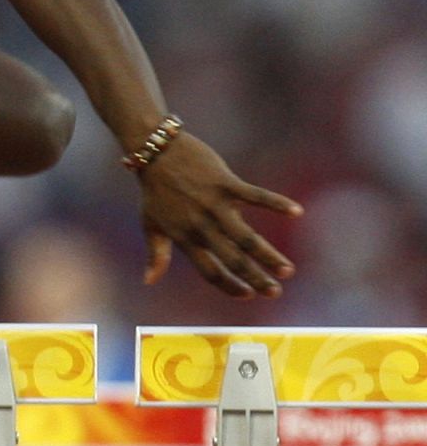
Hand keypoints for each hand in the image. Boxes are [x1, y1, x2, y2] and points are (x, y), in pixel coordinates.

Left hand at [136, 133, 301, 298]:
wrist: (154, 151)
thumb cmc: (154, 190)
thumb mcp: (150, 224)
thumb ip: (156, 254)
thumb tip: (148, 282)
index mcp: (184, 237)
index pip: (209, 271)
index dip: (228, 285)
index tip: (248, 295)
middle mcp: (201, 225)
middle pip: (232, 259)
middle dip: (255, 278)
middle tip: (275, 292)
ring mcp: (214, 204)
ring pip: (246, 237)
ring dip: (268, 255)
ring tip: (287, 270)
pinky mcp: (225, 183)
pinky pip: (255, 195)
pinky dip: (276, 203)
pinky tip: (296, 212)